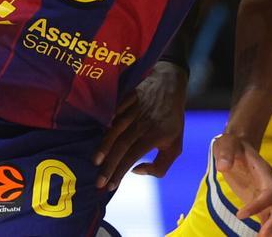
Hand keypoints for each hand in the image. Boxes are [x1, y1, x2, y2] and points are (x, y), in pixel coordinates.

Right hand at [93, 62, 185, 190]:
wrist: (170, 85)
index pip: (133, 157)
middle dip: (108, 165)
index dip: (120, 171)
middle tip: (98, 182)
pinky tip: (97, 134)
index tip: (109, 186)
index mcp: (154, 136)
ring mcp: (134, 110)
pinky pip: (113, 112)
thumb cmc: (172, 120)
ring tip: (95, 161)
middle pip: (121, 146)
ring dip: (104, 146)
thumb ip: (160, 166)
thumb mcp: (175, 146)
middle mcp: (142, 123)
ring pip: (115, 129)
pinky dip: (104, 122)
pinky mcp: (127, 98)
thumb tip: (136, 171)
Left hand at [213, 133, 271, 236]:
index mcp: (264, 172)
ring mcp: (268, 195)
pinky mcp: (262, 204)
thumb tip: (223, 166)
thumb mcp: (226, 143)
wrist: (239, 146)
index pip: (268, 192)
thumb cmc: (233, 145)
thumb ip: (225, 153)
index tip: (240, 215)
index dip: (258, 205)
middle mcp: (271, 185)